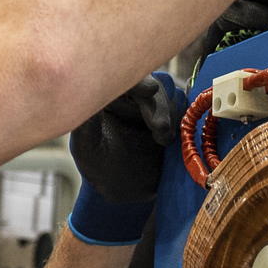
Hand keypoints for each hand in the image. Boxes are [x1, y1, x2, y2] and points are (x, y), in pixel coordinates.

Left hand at [70, 73, 182, 205]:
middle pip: (151, 82)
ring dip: (169, 113)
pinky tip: (168, 141)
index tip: (150, 90)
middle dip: (158, 103)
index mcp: (107, 96)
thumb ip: (87, 124)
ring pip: (168, 93)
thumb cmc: (100, 168)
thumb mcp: (87, 148)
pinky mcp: (170, 116)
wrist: (125, 190)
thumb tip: (86, 98)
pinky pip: (181, 107)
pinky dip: (180, 120)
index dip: (138, 80)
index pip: (122, 77)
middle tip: (159, 128)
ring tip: (162, 140)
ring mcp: (151, 105)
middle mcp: (129, 96)